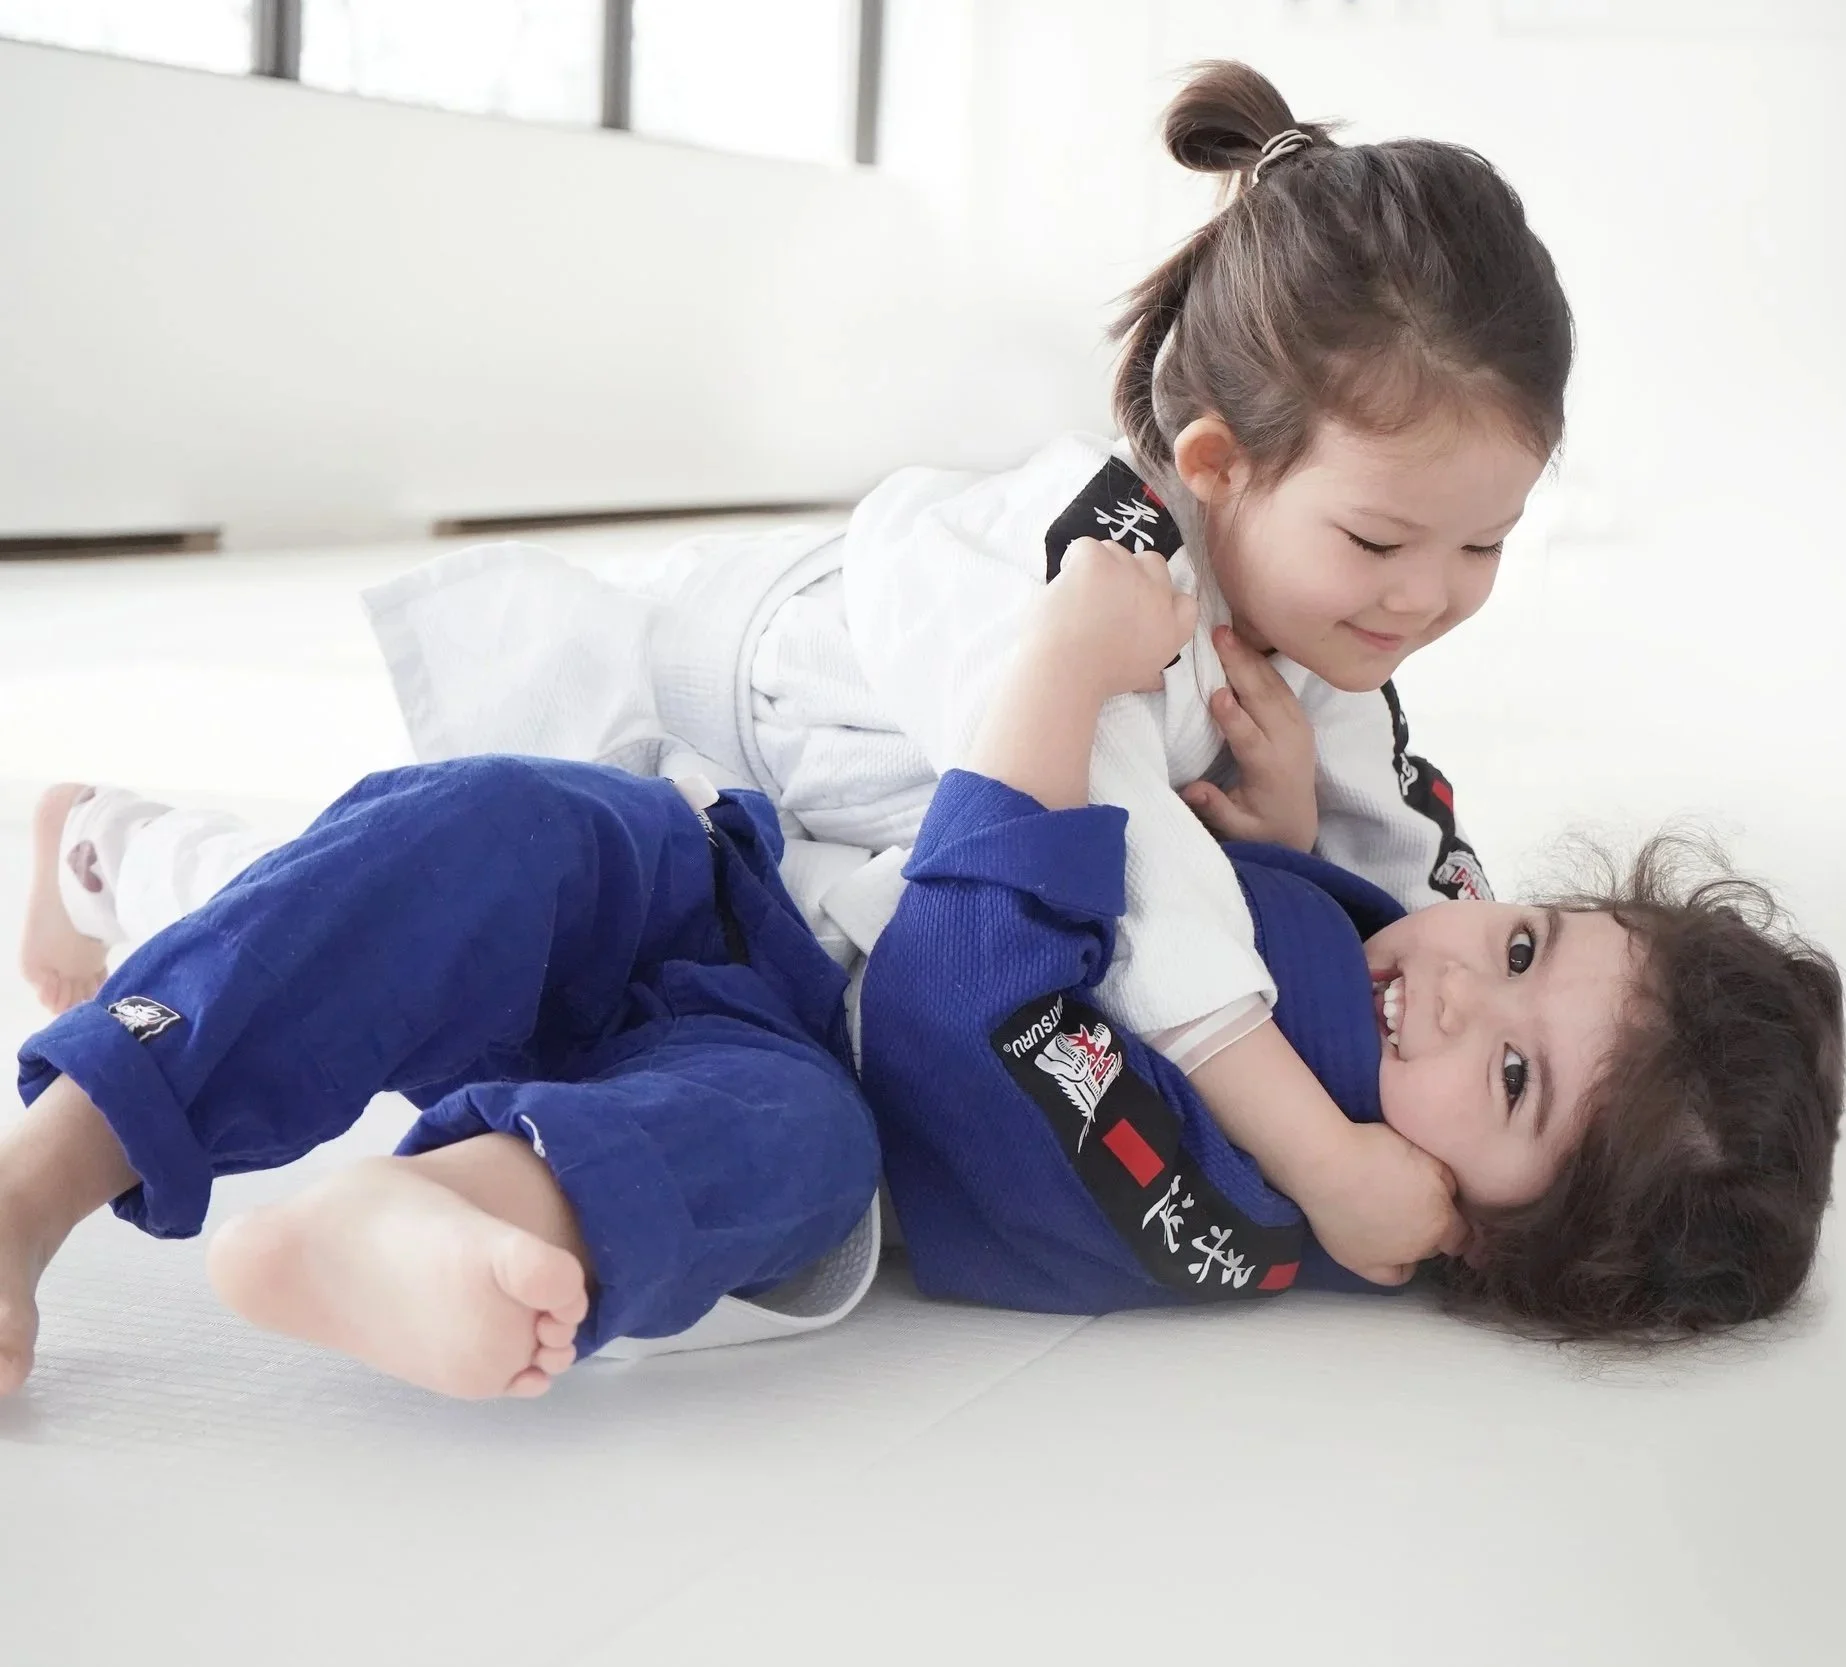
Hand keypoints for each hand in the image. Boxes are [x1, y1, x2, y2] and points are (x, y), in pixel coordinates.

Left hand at [1033, 538, 1196, 702]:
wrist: (1066, 671)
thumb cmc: (1097, 681)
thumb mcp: (1139, 678)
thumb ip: (1151, 670)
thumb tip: (1154, 681)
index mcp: (1173, 627)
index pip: (1185, 601)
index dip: (1163, 597)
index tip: (1140, 607)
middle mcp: (1157, 595)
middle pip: (1153, 563)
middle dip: (1132, 573)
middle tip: (1106, 595)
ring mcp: (1129, 573)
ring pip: (1115, 551)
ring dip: (1099, 566)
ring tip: (1079, 594)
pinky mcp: (1097, 561)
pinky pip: (1085, 546)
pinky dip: (1072, 561)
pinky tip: (1064, 586)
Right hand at [1181, 626, 1317, 851]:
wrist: (1299, 822)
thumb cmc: (1260, 825)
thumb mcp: (1238, 829)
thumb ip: (1217, 809)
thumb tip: (1192, 790)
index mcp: (1270, 769)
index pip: (1251, 738)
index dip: (1234, 717)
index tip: (1216, 693)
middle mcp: (1288, 742)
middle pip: (1263, 699)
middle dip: (1240, 666)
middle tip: (1218, 637)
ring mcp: (1297, 726)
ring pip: (1273, 685)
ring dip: (1249, 656)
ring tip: (1226, 631)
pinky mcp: (1298, 717)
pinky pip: (1280, 684)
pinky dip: (1261, 662)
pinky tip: (1243, 643)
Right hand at [1297, 1122, 1468, 1285]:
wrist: (1328, 1164)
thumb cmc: (1377, 1151)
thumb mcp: (1427, 1157)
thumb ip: (1448, 1183)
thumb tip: (1451, 1197)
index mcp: (1439, 1221)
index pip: (1462, 1236)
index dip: (1457, 1224)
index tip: (1448, 1213)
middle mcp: (1420, 1247)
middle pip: (1435, 1245)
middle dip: (1431, 1229)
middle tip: (1413, 1205)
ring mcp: (1389, 1259)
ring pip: (1413, 1258)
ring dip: (1411, 1243)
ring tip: (1393, 1219)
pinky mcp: (1360, 1262)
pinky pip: (1389, 1274)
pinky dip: (1393, 1264)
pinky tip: (1386, 1247)